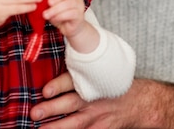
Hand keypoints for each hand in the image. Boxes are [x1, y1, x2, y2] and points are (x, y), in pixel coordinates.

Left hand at [30, 74, 173, 128]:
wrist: (138, 101)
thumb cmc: (111, 82)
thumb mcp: (99, 69)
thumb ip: (78, 66)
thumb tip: (53, 52)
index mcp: (90, 80)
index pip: (73, 81)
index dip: (59, 85)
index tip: (44, 91)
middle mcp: (93, 98)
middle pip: (70, 104)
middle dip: (52, 109)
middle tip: (35, 112)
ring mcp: (96, 116)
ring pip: (74, 123)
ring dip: (56, 127)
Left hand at [44, 0, 86, 37]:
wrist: (68, 28)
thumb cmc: (57, 13)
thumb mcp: (50, 4)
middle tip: (48, 3)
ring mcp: (79, 5)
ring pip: (70, 2)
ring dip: (56, 8)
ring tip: (46, 14)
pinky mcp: (79, 15)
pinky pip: (72, 13)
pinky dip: (60, 16)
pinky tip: (53, 18)